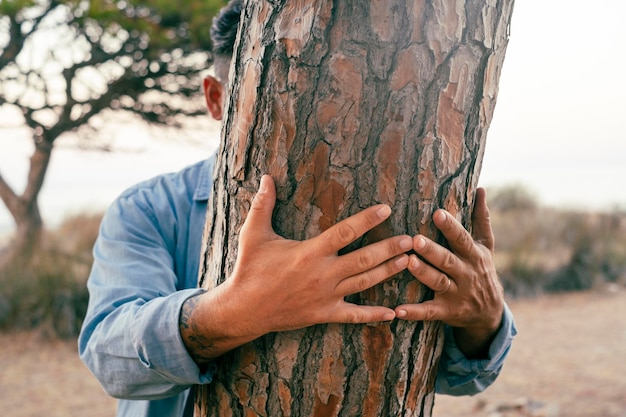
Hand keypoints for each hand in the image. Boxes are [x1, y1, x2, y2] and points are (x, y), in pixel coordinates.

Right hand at [181, 175, 411, 361]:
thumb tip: (265, 177)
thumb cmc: (249, 269)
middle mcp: (323, 274)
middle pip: (364, 259)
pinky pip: (354, 316)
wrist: (244, 309)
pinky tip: (393, 313)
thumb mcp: (252, 234)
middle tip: (412, 239)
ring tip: (409, 262)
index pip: (345, 232)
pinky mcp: (325, 314)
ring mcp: (326, 296)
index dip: (367, 219)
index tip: (386, 208)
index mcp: (310, 252)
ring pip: (365, 283)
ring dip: (388, 272)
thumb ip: (262, 205)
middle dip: (390, 248)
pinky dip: (374, 316)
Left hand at [394, 188, 503, 357]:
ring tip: (407, 262)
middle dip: (432, 250)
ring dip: (422, 273)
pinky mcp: (446, 311)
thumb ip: (481, 218)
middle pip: (447, 260)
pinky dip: (413, 312)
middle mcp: (465, 274)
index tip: (437, 213)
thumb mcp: (486, 245)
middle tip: (414, 239)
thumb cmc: (481, 269)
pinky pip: (428, 312)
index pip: (461, 239)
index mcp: (473, 255)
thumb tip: (481, 189)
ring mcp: (455, 294)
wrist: (490, 312)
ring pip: (437, 282)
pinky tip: (397, 310)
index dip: (450, 227)